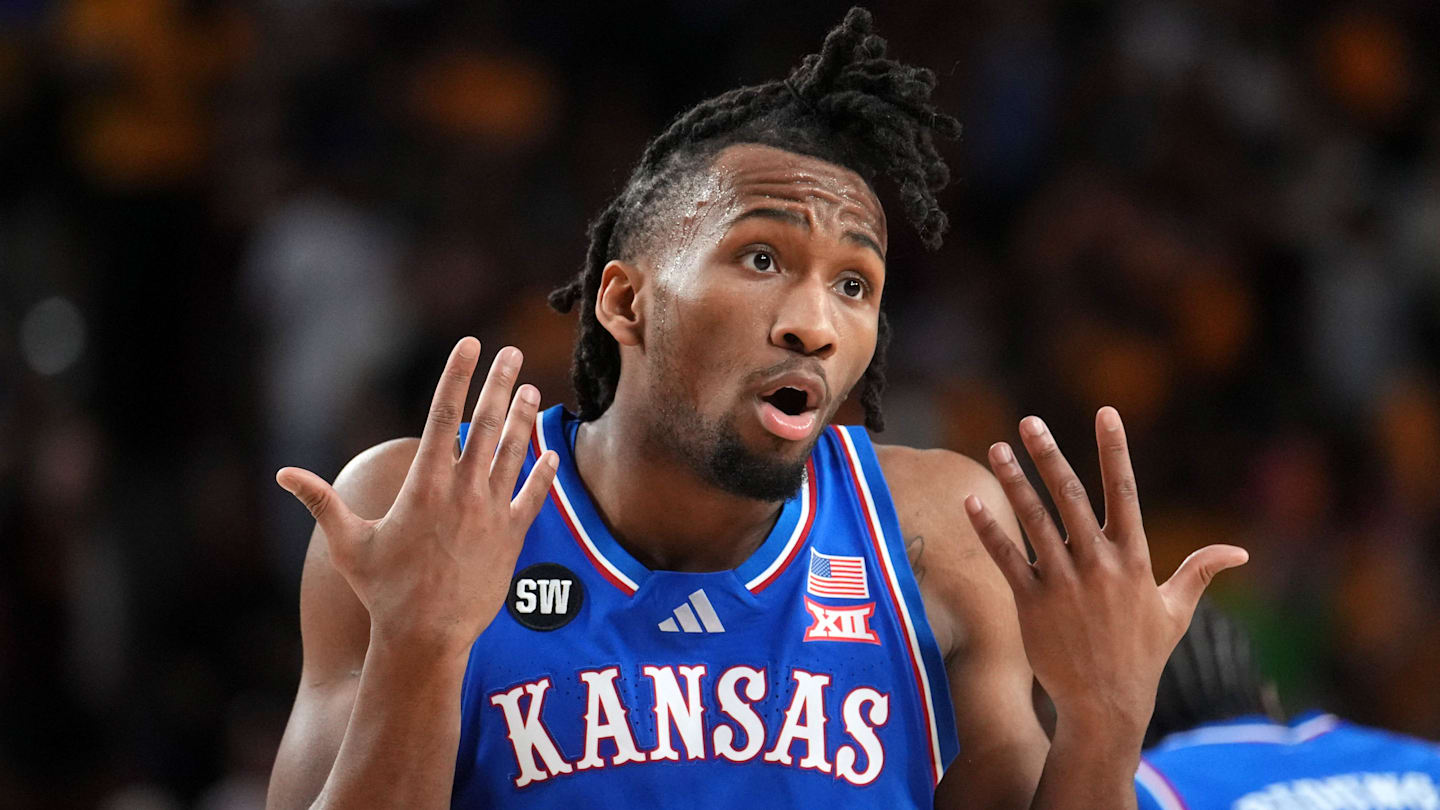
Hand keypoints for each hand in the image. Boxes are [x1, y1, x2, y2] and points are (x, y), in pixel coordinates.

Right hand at [276, 338, 558, 655]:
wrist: (427, 638)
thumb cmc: (383, 591)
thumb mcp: (348, 544)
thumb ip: (321, 502)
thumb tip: (284, 474)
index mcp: (424, 485)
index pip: (443, 416)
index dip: (456, 376)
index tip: (469, 344)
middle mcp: (463, 492)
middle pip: (485, 424)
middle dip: (499, 383)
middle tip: (511, 353)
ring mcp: (492, 514)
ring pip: (512, 454)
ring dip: (523, 418)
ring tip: (531, 389)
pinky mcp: (511, 538)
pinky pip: (533, 497)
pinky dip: (542, 472)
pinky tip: (550, 452)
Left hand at [964, 407, 1246, 733]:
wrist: (1105, 705)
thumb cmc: (1142, 656)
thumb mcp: (1175, 611)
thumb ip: (1199, 572)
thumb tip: (1239, 551)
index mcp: (1133, 559)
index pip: (1125, 491)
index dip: (1115, 450)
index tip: (1105, 413)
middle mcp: (1098, 564)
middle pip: (1071, 497)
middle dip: (1049, 456)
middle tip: (1030, 421)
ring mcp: (1062, 583)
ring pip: (1033, 521)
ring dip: (1012, 482)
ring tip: (996, 449)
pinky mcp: (1032, 603)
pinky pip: (1006, 558)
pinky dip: (988, 529)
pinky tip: (970, 503)